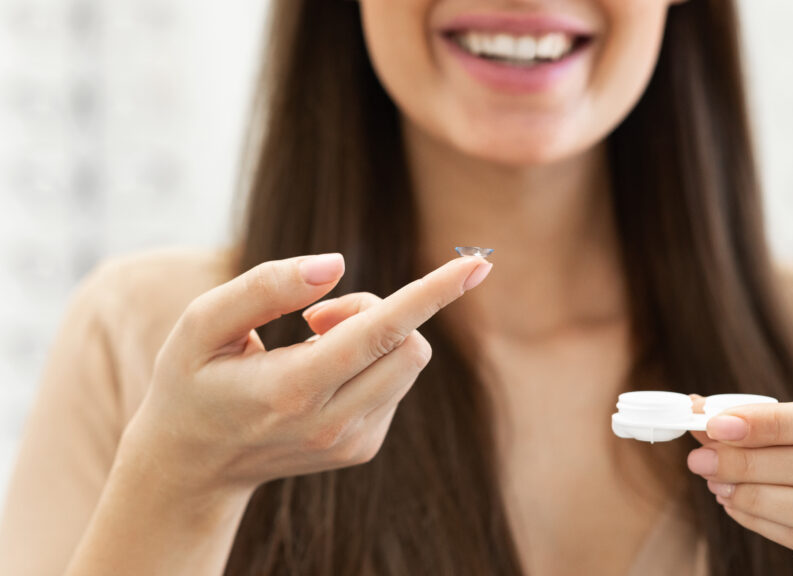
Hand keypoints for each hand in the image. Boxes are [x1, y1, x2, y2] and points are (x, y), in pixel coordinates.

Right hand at [119, 253, 492, 498]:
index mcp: (291, 390)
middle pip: (408, 344)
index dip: (431, 292)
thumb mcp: (201, 324)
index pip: (380, 332)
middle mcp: (331, 424)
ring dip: (375, 335)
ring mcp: (352, 443)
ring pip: (408, 362)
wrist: (194, 464)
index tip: (477, 264)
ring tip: (312, 343)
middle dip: (379, 310)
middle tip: (317, 318)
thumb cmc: (192, 381)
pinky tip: (320, 375)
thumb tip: (336, 263)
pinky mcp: (362, 448)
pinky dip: (370, 363)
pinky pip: (395, 383)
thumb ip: (265, 287)